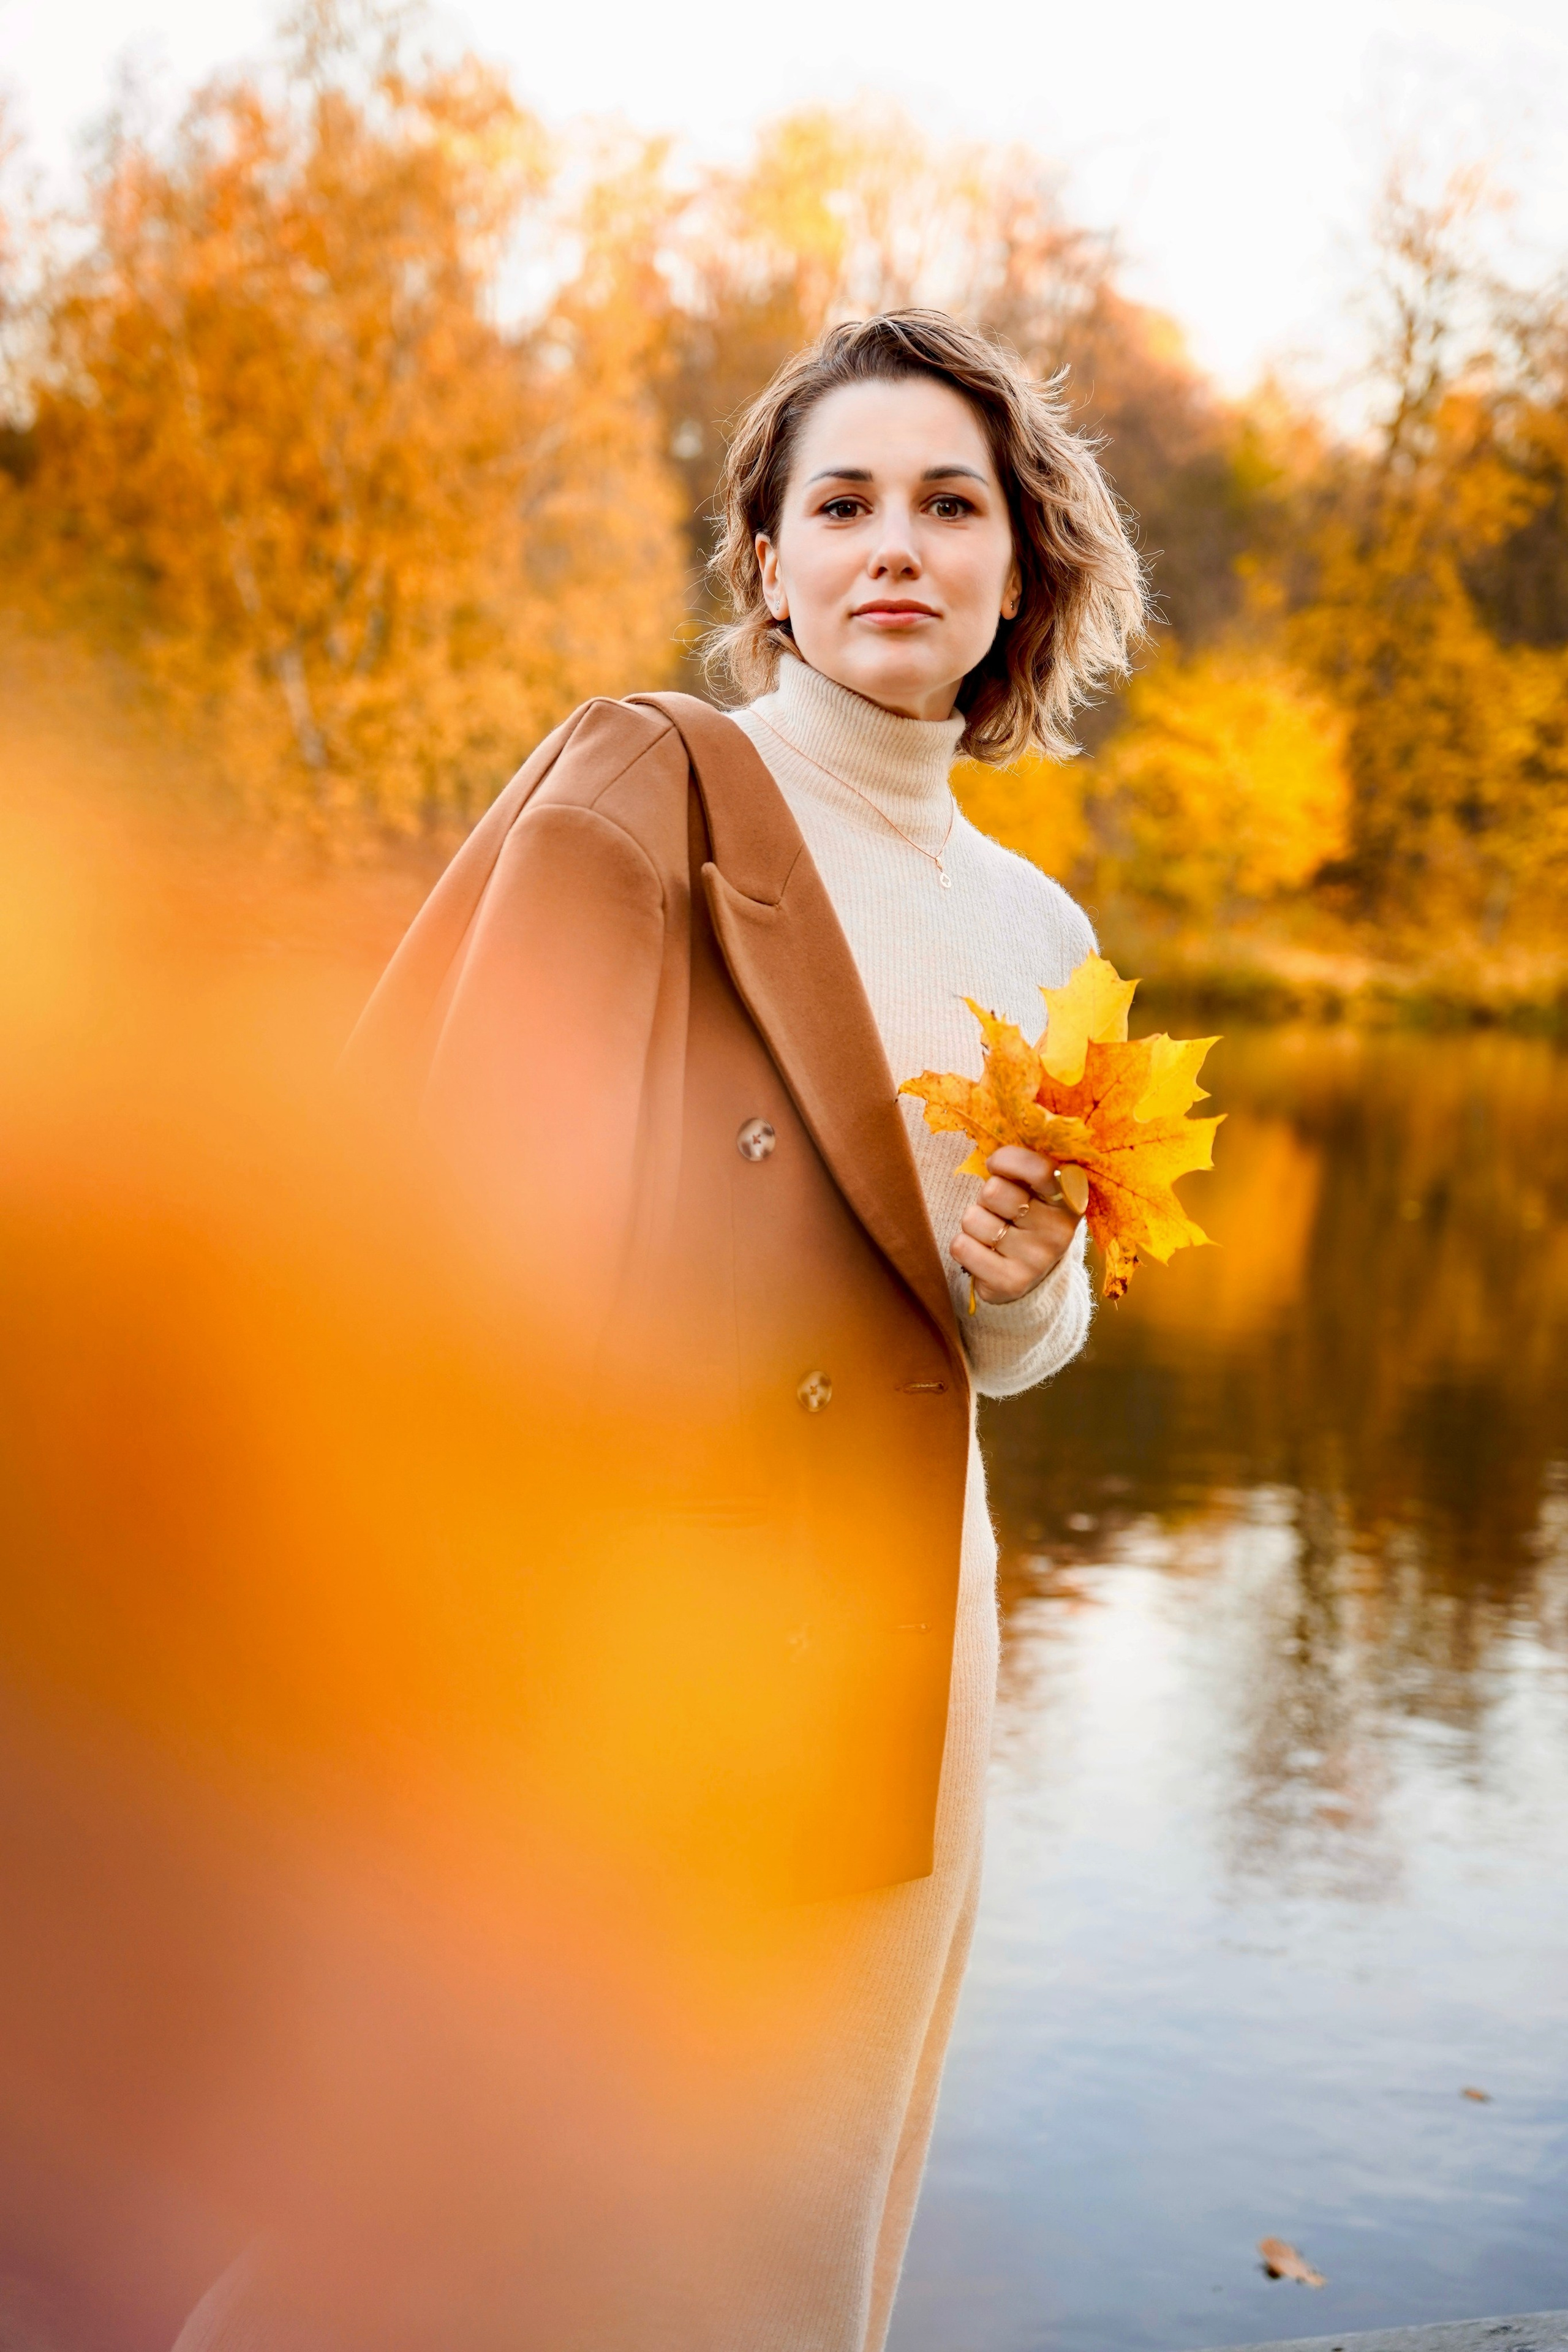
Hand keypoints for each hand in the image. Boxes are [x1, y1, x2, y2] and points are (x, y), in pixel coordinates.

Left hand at [950, 1146, 1083, 1306]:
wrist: (1034, 1279)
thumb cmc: (1026, 1218)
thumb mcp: (1036, 1190)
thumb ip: (1026, 1165)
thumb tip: (997, 1117)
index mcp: (1069, 1199)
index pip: (1038, 1168)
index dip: (1006, 1160)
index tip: (996, 1165)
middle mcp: (1059, 1231)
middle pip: (994, 1191)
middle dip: (986, 1196)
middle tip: (999, 1210)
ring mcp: (1037, 1259)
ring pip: (972, 1218)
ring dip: (973, 1222)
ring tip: (992, 1233)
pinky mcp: (1011, 1282)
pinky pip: (961, 1247)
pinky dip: (963, 1246)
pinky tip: (982, 1252)